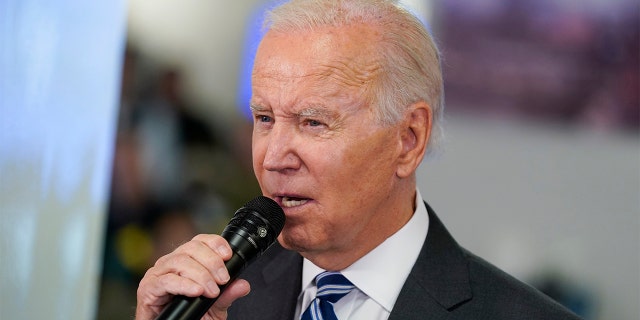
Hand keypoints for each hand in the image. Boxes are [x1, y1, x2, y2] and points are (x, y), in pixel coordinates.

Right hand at [135, 234, 250, 319]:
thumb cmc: (190, 317)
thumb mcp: (214, 306)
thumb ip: (227, 295)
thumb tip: (243, 285)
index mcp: (186, 261)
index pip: (200, 240)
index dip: (215, 243)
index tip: (228, 256)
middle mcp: (171, 263)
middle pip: (191, 248)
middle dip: (212, 262)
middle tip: (222, 280)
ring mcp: (158, 274)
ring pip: (180, 261)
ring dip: (200, 275)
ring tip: (211, 290)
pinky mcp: (148, 288)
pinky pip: (166, 280)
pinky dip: (184, 284)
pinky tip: (196, 291)